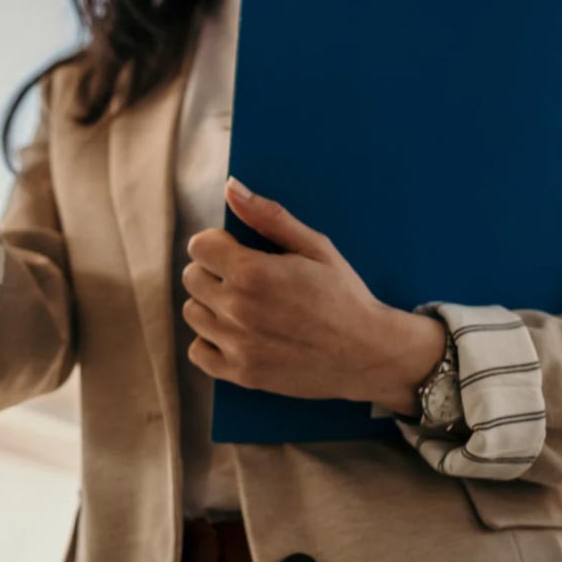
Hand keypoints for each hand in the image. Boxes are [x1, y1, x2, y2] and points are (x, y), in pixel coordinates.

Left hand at [180, 178, 445, 413]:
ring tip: (243, 306)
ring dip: (210, 306)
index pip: (198, 246)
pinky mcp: (240, 374)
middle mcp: (237, 310)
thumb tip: (232, 187)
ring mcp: (237, 345)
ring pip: (192, 313)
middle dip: (213, 272)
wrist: (369, 353)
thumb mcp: (314, 247)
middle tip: (245, 279)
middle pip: (191, 278)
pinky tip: (236, 334)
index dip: (217, 244)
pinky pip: (197, 352)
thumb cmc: (345, 295)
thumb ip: (268, 216)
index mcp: (252, 273)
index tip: (236, 251)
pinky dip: (210, 342)